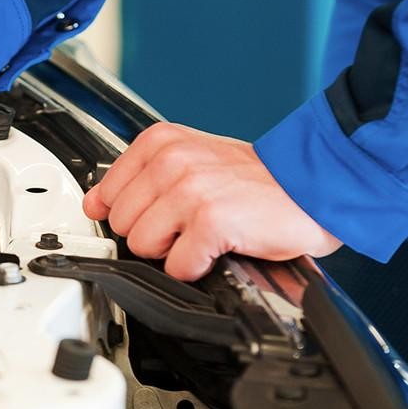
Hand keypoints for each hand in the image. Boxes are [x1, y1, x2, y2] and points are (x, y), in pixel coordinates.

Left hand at [82, 122, 341, 280]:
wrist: (311, 185)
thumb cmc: (254, 179)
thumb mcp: (190, 160)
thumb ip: (141, 177)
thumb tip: (96, 203)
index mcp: (161, 142)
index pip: (106, 194)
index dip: (130, 214)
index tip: (155, 215)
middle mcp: (171, 161)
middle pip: (122, 224)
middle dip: (153, 234)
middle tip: (189, 223)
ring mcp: (189, 190)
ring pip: (143, 246)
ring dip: (174, 251)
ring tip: (204, 232)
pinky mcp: (209, 220)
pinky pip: (177, 266)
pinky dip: (197, 267)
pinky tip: (218, 247)